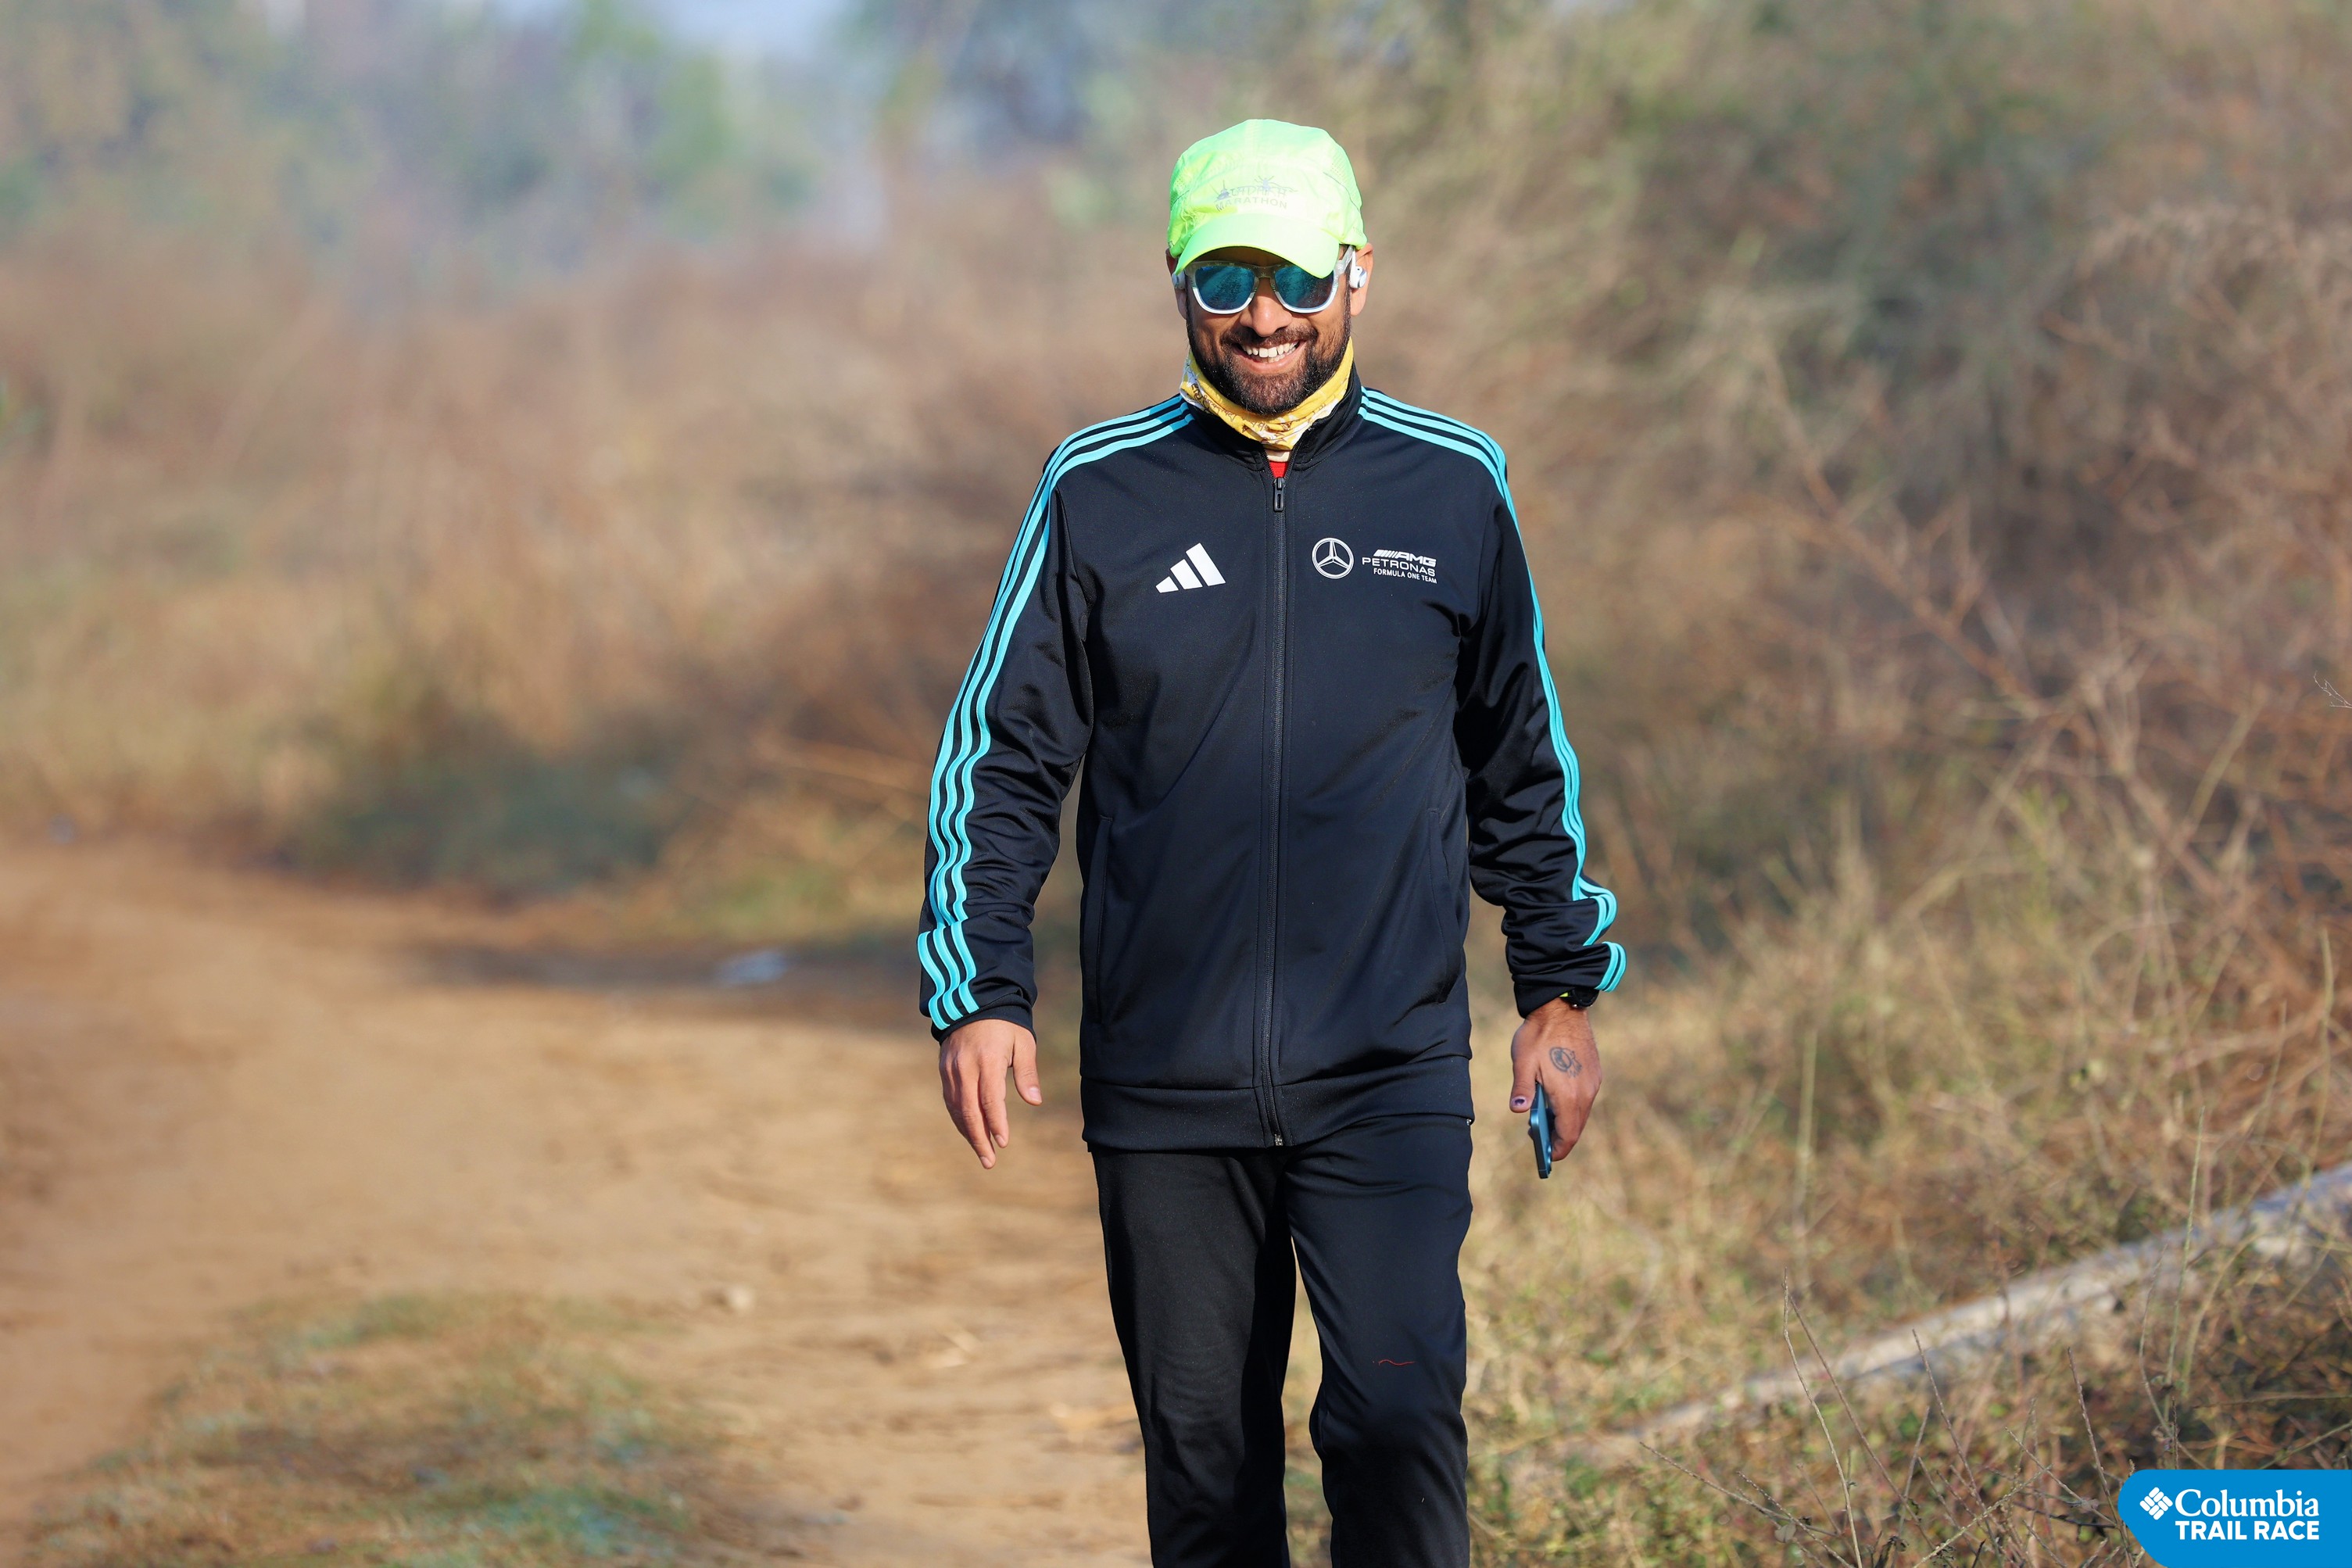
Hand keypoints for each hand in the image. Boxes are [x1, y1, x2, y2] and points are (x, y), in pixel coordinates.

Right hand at [938, 1017, 1042, 1168]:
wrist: (973, 1001)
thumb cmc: (1006, 1024)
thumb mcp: (1023, 1043)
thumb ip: (1028, 1073)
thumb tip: (1034, 1102)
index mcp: (987, 1060)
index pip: (990, 1099)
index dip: (996, 1123)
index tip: (1003, 1143)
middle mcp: (965, 1067)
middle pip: (969, 1111)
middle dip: (979, 1139)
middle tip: (989, 1161)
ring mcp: (951, 1069)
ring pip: (957, 1108)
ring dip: (968, 1133)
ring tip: (982, 1152)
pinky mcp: (944, 1070)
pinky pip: (951, 1100)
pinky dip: (960, 1118)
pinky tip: (970, 1131)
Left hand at [1509, 999, 1601, 1164]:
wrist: (1562, 1007)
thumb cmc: (1539, 1035)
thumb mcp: (1523, 1062)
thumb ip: (1522, 1089)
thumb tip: (1518, 1111)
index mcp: (1568, 1094)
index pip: (1568, 1134)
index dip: (1558, 1150)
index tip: (1547, 1157)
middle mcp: (1585, 1092)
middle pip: (1576, 1127)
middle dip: (1560, 1138)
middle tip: (1540, 1141)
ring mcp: (1593, 1082)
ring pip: (1581, 1113)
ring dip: (1566, 1122)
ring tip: (1544, 1121)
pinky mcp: (1595, 1073)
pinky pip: (1585, 1099)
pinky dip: (1572, 1107)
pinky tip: (1555, 1101)